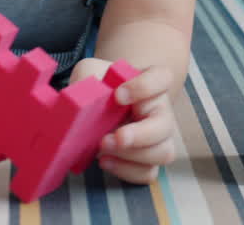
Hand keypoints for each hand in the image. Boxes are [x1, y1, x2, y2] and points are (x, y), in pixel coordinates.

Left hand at [97, 65, 177, 182]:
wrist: (105, 102)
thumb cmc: (103, 84)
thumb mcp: (91, 72)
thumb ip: (86, 79)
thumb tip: (77, 101)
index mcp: (152, 81)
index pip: (162, 78)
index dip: (145, 87)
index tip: (119, 95)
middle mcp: (160, 109)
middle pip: (165, 124)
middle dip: (141, 134)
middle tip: (116, 137)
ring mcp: (159, 137)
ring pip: (163, 152)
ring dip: (133, 156)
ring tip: (103, 148)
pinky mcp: (150, 159)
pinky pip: (148, 172)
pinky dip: (127, 171)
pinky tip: (105, 161)